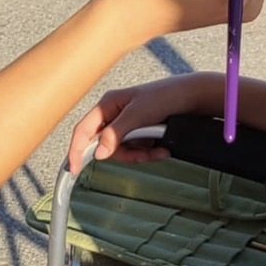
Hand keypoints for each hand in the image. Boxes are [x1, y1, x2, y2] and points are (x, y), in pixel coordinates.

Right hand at [68, 76, 207, 171]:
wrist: (192, 97)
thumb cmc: (164, 97)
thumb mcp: (138, 115)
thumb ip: (116, 134)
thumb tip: (98, 152)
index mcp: (107, 105)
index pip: (83, 131)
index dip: (76, 150)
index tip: (74, 169)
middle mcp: (114, 115)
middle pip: (105, 146)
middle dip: (125, 154)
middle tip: (142, 155)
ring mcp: (126, 125)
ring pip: (122, 151)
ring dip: (140, 155)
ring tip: (159, 151)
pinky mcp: (139, 133)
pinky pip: (136, 150)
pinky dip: (148, 153)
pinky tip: (161, 149)